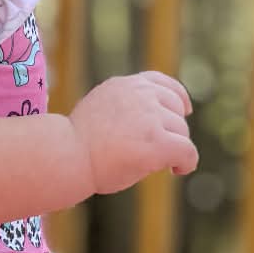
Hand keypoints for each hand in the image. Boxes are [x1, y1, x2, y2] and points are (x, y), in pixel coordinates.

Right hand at [67, 72, 196, 194]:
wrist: (66, 156)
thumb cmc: (75, 143)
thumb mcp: (99, 110)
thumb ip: (122, 107)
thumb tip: (146, 122)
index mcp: (125, 85)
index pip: (161, 82)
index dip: (178, 97)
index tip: (184, 111)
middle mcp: (141, 95)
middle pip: (175, 109)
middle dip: (172, 129)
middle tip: (160, 151)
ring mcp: (150, 117)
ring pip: (181, 132)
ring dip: (175, 148)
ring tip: (161, 165)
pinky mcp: (158, 142)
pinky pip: (187, 151)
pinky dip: (187, 162)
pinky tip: (178, 170)